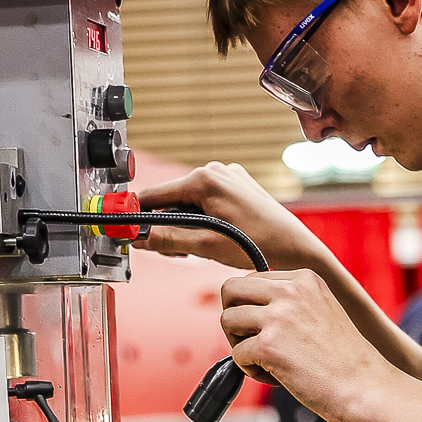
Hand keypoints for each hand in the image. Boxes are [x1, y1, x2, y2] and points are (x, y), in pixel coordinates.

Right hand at [134, 161, 317, 273]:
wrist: (295, 248)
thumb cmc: (259, 245)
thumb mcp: (207, 246)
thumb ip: (169, 240)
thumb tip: (140, 238)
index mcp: (204, 178)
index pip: (155, 194)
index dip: (139, 214)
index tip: (125, 229)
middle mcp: (215, 170)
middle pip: (172, 199)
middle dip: (168, 225)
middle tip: (175, 252)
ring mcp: (228, 176)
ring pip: (189, 202)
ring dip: (185, 225)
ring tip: (200, 247)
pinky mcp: (237, 186)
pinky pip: (207, 202)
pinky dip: (202, 219)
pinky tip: (213, 237)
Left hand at [220, 268, 387, 421]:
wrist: (367, 388)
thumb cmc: (346, 360)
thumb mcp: (321, 311)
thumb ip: (290, 303)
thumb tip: (249, 308)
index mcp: (304, 279)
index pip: (253, 279)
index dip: (251, 307)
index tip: (268, 329)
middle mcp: (290, 290)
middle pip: (230, 290)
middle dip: (234, 318)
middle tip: (252, 341)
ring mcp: (278, 316)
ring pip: (227, 320)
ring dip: (239, 345)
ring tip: (266, 361)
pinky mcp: (269, 346)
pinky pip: (236, 355)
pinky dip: (250, 371)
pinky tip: (276, 376)